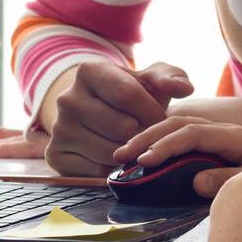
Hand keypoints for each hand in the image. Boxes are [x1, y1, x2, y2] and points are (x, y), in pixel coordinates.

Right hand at [45, 60, 194, 175]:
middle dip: (144, 134)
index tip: (163, 118)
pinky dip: (112, 169)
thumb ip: (171, 78)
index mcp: (89, 70)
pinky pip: (96, 171)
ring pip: (110, 151)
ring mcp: (58, 128)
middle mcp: (66, 98)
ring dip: (131, 153)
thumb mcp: (151, 79)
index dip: (152, 110)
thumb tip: (186, 88)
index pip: (128, 94)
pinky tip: (116, 155)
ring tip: (134, 143)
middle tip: (148, 134)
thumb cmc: (132, 94)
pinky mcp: (55, 155)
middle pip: (122, 126)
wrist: (100, 113)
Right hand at [113, 116, 241, 198]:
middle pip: (180, 124)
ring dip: (153, 137)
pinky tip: (150, 156)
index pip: (192, 134)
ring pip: (180, 127)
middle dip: (148, 136)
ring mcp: (222, 136)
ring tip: (127, 155)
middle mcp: (225, 131)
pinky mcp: (221, 144)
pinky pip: (187, 138)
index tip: (144, 162)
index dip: (166, 146)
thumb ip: (229, 180)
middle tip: (121, 155)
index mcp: (234, 137)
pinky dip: (165, 142)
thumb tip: (197, 182)